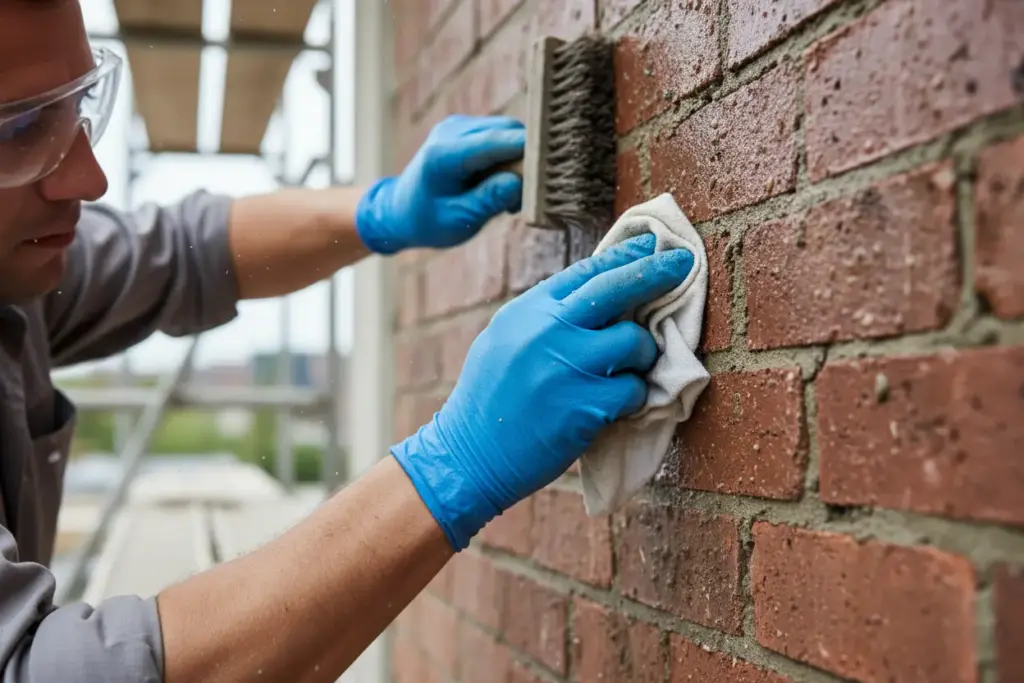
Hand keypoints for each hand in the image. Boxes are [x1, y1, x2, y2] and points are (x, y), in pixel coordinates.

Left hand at [355, 114, 524, 253]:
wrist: (399, 210)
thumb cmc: (426, 221)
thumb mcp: (457, 220)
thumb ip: (488, 201)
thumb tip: (520, 183)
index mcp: (444, 154)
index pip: (498, 141)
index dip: (530, 151)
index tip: (554, 168)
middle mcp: (452, 130)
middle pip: (509, 129)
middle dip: (527, 158)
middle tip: (526, 196)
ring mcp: (459, 125)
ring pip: (508, 130)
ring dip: (519, 159)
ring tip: (511, 196)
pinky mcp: (467, 128)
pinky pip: (500, 135)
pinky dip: (509, 157)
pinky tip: (501, 184)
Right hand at [390, 234, 694, 549]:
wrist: (468, 455)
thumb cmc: (488, 400)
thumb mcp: (505, 341)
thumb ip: (545, 319)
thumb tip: (595, 298)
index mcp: (528, 311)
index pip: (585, 271)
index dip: (625, 255)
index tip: (652, 245)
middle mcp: (547, 331)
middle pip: (615, 287)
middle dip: (656, 271)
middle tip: (684, 263)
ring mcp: (566, 367)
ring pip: (635, 341)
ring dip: (645, 354)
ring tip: (632, 369)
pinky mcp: (585, 406)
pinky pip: (634, 389)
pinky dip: (634, 396)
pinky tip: (617, 405)